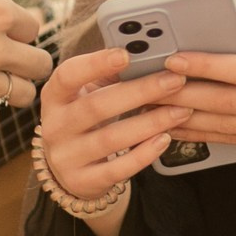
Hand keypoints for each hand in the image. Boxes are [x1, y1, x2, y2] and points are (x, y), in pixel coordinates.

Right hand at [37, 47, 192, 204]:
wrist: (70, 169)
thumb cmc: (86, 120)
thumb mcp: (88, 94)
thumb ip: (110, 76)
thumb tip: (148, 55)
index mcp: (54, 96)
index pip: (67, 76)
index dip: (94, 64)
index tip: (126, 54)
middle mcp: (55, 127)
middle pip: (96, 107)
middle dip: (140, 92)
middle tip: (174, 81)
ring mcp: (66, 157)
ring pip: (111, 139)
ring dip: (150, 123)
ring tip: (180, 110)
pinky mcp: (83, 182)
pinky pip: (117, 169)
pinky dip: (144, 153)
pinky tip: (165, 139)